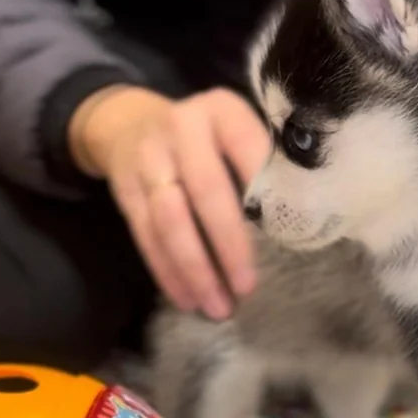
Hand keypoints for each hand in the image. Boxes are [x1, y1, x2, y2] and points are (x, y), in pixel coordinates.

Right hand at [70, 85, 270, 318]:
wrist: (132, 123)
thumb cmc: (207, 139)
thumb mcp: (235, 133)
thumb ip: (260, 167)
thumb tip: (293, 224)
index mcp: (222, 110)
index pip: (247, 151)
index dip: (264, 194)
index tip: (285, 237)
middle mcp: (181, 126)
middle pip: (205, 191)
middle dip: (227, 245)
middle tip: (246, 288)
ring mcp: (147, 157)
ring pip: (169, 220)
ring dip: (194, 270)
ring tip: (217, 307)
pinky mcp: (124, 188)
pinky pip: (145, 235)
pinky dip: (167, 271)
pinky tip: (187, 297)